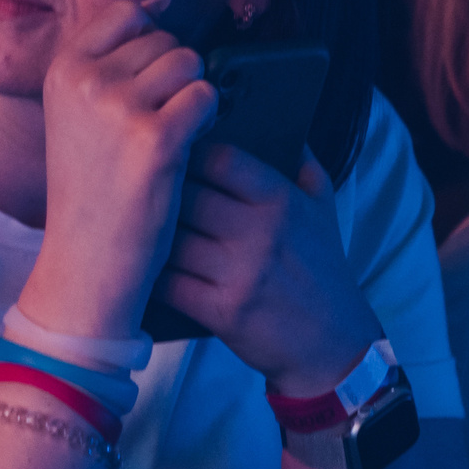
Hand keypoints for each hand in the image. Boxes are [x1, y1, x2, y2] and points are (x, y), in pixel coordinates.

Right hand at [16, 0, 217, 338]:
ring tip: (170, 138)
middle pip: (165, 39)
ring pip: (190, 62)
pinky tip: (184, 151)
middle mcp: (85, 81)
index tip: (149, 83)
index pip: (127, 13)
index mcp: (62, 69)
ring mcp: (118, 107)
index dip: (152, 42)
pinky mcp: (155, 138)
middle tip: (155, 126)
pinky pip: (206, 97)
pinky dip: (206, 123)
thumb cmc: (91, 188)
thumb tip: (162, 4)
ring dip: (193, 97)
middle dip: (174, 77)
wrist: (86, 260)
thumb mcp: (77, 114)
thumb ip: (111, 58)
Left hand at [155, 143, 383, 395]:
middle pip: (186, 196)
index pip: (220, 158)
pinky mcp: (222, 311)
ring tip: (134, 230)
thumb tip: (285, 124)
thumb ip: (304, 166)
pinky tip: (141, 267)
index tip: (170, 156)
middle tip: (137, 193)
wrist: (334, 345)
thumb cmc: (323, 273)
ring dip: (149, 236)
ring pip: (172, 238)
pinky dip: (150, 274)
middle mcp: (260, 232)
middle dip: (159, 194)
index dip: (188, 153)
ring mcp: (239, 273)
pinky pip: (169, 283)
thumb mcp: (324, 211)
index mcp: (280, 201)